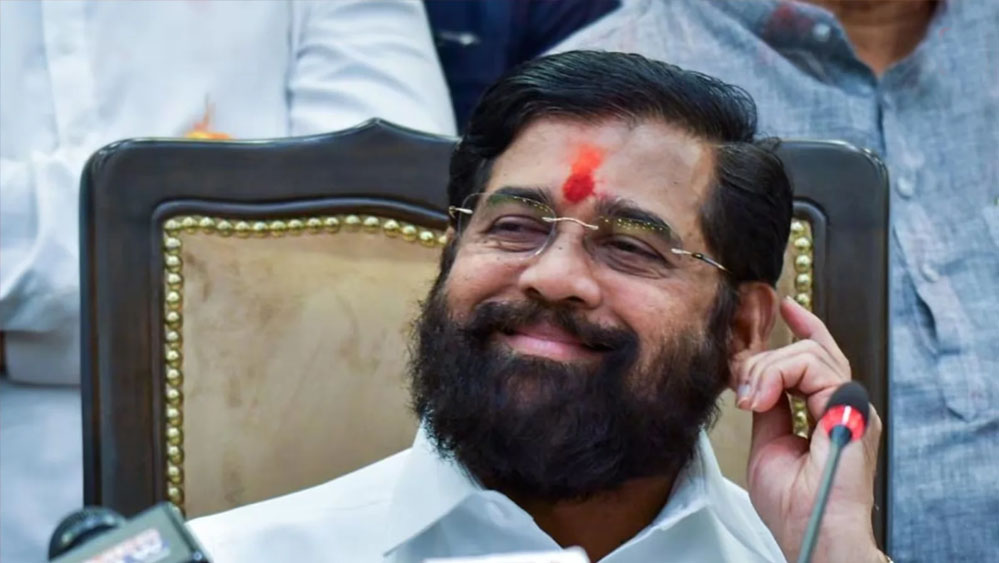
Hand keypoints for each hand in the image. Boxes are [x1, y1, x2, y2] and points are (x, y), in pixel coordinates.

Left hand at [729, 297, 883, 562]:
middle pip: (808, 350)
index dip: (804, 327)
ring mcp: (852, 406)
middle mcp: (845, 405)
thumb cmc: (794, 505)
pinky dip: (778, 374)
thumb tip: (757, 381)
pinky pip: (812, 366)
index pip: (820, 356)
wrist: (812, 533)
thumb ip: (770, 407)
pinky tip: (762, 399)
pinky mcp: (851, 409)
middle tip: (742, 392)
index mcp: (829, 412)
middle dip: (763, 360)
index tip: (784, 306)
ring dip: (767, 370)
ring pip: (808, 352)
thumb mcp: (769, 443)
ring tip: (751, 401)